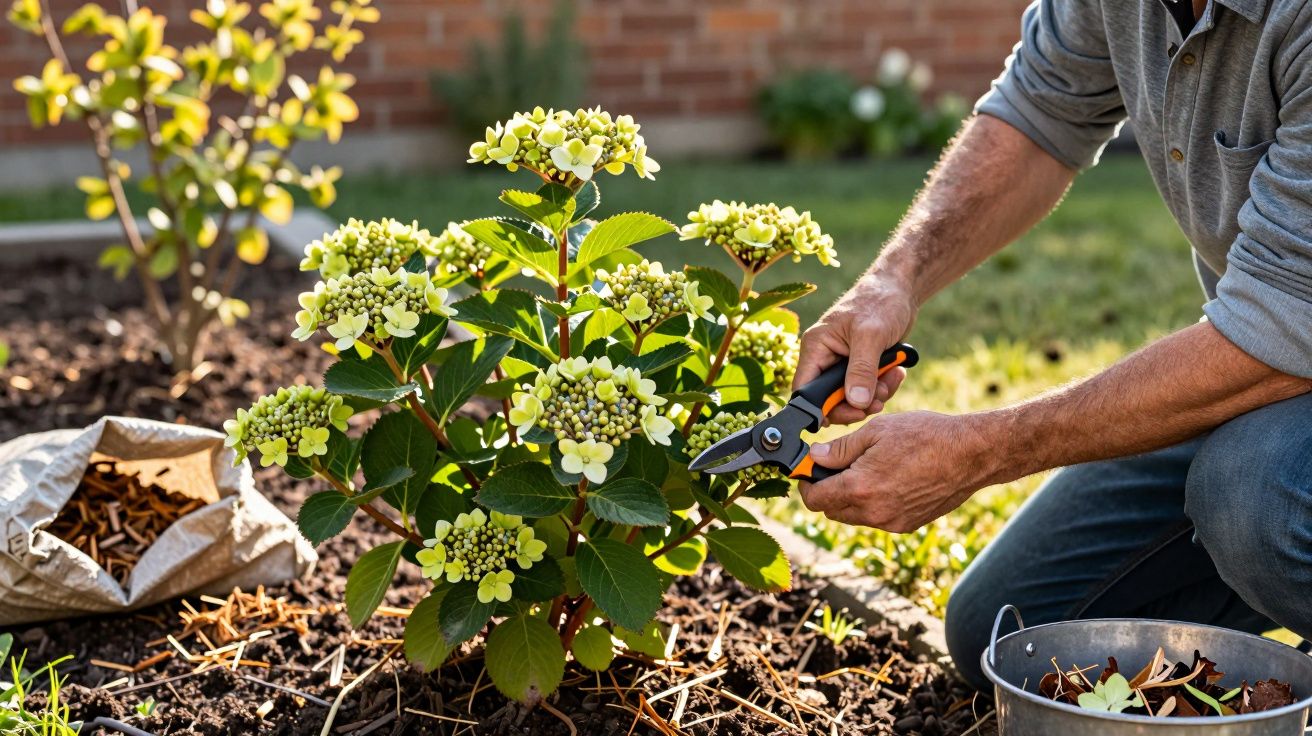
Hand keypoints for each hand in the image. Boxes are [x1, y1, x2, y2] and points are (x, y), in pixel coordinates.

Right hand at [794, 275, 916, 424]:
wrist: (900, 289)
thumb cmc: (880, 302)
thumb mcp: (871, 336)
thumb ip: (861, 370)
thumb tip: (855, 403)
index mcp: (816, 347)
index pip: (805, 389)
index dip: (821, 408)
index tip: (849, 414)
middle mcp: (825, 358)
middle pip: (830, 399)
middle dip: (856, 404)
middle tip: (877, 402)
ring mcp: (843, 364)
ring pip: (851, 397)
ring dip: (874, 396)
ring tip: (893, 378)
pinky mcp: (860, 366)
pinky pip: (867, 389)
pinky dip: (882, 387)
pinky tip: (896, 372)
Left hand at [798, 411, 1001, 531]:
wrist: (971, 454)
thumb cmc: (926, 436)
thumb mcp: (876, 430)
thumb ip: (840, 449)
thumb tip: (814, 457)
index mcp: (860, 488)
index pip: (814, 500)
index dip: (806, 484)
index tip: (809, 469)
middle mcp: (873, 513)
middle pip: (831, 511)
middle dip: (827, 490)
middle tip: (837, 465)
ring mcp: (891, 522)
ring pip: (854, 516)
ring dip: (850, 497)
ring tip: (867, 468)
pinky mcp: (907, 525)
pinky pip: (877, 518)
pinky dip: (873, 503)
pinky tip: (889, 478)